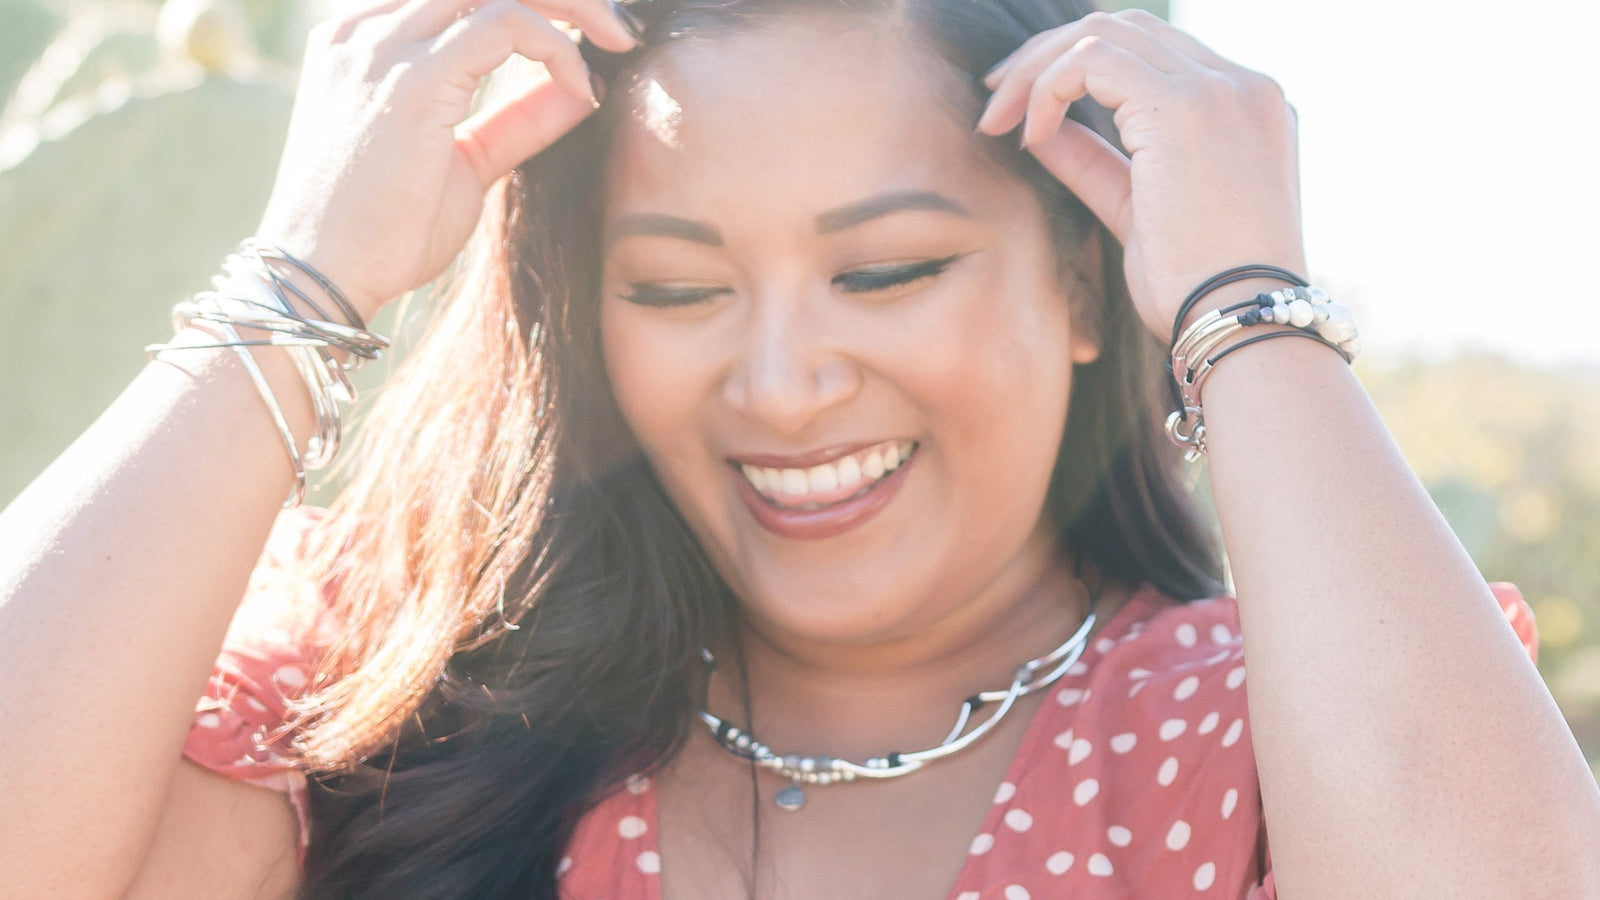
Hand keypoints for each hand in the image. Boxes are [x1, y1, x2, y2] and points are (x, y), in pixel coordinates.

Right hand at [254, 0, 641, 319]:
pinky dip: (556, 47)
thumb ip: (514, 121)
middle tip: (620, 26)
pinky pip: (505, 24)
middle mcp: (367, 28)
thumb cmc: (384, 233)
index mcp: (367, 39)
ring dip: (570, 3)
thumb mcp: (465, 163)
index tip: (591, 33)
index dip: (533, 0)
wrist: (321, 279)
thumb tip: (581, 88)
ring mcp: (382, 46)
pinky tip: (582, 88)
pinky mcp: (410, 79)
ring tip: (618, 40)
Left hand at [976, 10, 1305, 339]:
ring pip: (1104, 33)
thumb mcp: (1136, 214)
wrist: (1241, 327)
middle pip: (1126, 28)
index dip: (1077, 69)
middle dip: (1048, 57)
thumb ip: (1094, 162)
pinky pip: (1092, 60)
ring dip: (1037, 68)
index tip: (1024, 114)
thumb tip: (1039, 130)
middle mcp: (1241, 85)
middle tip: (995, 103)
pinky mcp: (1185, 106)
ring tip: (997, 117)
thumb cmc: (1197, 294)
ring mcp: (1220, 89)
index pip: (1151, 52)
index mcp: (1244, 108)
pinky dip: (1048, 87)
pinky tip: (1029, 135)